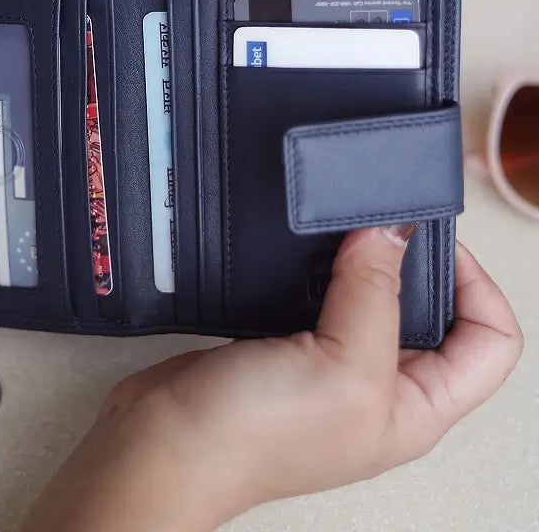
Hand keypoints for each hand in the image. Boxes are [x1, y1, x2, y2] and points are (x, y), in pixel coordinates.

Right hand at [20, 229, 521, 531]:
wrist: (164, 441)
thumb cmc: (256, 436)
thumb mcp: (342, 366)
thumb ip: (374, 293)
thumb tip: (393, 227)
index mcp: (417, 407)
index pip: (489, 340)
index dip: (475, 282)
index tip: (428, 233)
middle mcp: (380, 386)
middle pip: (432, 310)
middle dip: (415, 257)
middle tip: (385, 211)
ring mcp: (328, 364)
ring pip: (369, 294)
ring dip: (362, 254)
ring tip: (344, 218)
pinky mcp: (282, 342)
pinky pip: (316, 291)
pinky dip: (315, 261)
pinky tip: (300, 242)